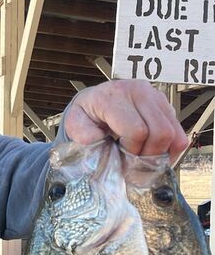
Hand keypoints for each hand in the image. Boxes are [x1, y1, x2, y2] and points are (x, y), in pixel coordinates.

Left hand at [63, 80, 187, 160]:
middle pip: (161, 132)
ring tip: (142, 159)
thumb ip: (82, 132)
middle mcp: (139, 91)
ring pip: (174, 134)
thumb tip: (96, 139)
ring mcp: (156, 96)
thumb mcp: (74, 123)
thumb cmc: (86, 115)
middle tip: (134, 163)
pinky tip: (154, 155)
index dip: (132, 151)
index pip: (137, 130)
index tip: (121, 157)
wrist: (95, 100)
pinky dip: (170, 149)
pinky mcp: (166, 105)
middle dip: (148, 155)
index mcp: (115, 96)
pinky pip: (180, 133)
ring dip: (160, 154)